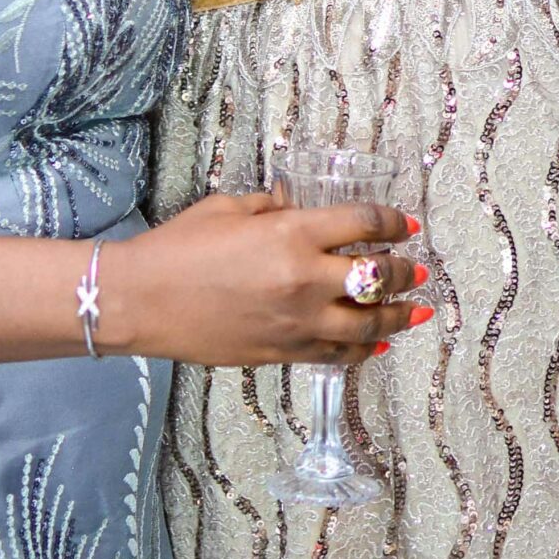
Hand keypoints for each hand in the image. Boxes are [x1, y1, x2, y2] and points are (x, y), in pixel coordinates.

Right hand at [103, 190, 431, 367]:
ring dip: (399, 316)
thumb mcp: (227, 209)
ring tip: (417, 310)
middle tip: (418, 267)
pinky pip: (338, 353)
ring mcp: (298, 322)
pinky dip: (363, 349)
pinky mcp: (284, 353)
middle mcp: (305, 279)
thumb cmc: (176, 248)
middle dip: (406, 270)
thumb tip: (295, 205)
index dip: (394, 220)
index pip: (365, 222)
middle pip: (379, 275)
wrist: (140, 301)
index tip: (406, 223)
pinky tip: (377, 344)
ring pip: (370, 323)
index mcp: (292, 233)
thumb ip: (271, 207)